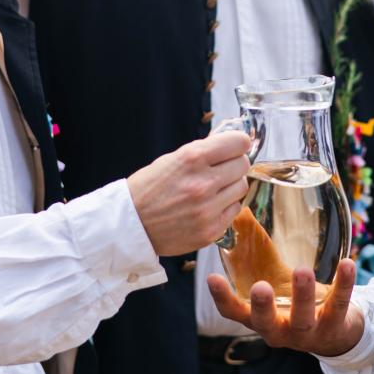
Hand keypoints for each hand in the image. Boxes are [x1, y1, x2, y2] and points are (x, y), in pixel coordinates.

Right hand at [127, 131, 250, 255]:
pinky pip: (234, 210)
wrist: (130, 225)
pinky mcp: (211, 231)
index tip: (236, 146)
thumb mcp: (172, 159)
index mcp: (192, 159)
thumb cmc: (149, 188)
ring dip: (231, 185)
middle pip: (243, 165)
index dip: (238, 143)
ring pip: (242, 187)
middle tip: (222, 168)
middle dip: (234, 163)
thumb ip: (202, 151)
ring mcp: (208, 209)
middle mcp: (203, 183)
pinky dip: (226, 205)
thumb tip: (231, 145)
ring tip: (214, 188)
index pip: (239, 142)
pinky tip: (210, 205)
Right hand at [208, 260, 363, 357]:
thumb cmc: (294, 302)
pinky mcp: (334, 327)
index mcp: (259, 319)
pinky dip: (344, 285)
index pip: (234, 312)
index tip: (212, 277)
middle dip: (262, 306)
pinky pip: (339, 305)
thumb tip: (240, 214)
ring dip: (303, 295)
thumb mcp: (275, 283)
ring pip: (303, 318)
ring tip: (303, 271)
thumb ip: (258, 256)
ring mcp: (307, 333)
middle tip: (261, 287)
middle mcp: (279, 330)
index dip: (223, 298)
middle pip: (266, 322)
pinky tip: (348, 264)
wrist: (335, 331)